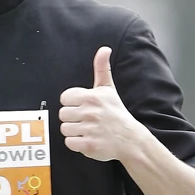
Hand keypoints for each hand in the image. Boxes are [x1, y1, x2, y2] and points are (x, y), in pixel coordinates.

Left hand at [59, 46, 147, 161]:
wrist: (131, 139)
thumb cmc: (117, 113)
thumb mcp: (109, 89)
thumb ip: (102, 68)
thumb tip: (104, 49)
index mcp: (92, 97)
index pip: (65, 98)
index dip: (72, 103)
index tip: (82, 107)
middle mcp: (90, 112)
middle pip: (63, 114)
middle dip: (72, 118)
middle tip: (86, 120)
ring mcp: (89, 130)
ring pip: (65, 129)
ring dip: (74, 131)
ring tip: (87, 130)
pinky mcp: (89, 145)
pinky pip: (69, 143)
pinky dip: (77, 144)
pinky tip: (88, 139)